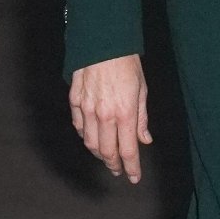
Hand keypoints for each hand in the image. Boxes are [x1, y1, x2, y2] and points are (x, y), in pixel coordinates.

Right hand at [69, 54, 150, 182]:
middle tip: (119, 170)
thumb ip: (142, 118)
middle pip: (107, 151)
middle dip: (114, 165)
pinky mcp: (75, 100)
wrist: (103, 41)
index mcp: (125, 113)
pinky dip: (85, 136)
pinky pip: (78, 126)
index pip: (128, 150)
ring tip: (106, 157)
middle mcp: (105, 115)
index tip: (133, 178)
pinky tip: (91, 137)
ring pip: (90, 142)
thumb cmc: (126, 63)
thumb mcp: (142, 90)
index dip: (131, 168)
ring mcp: (87, 108)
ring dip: (99, 153)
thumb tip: (144, 139)